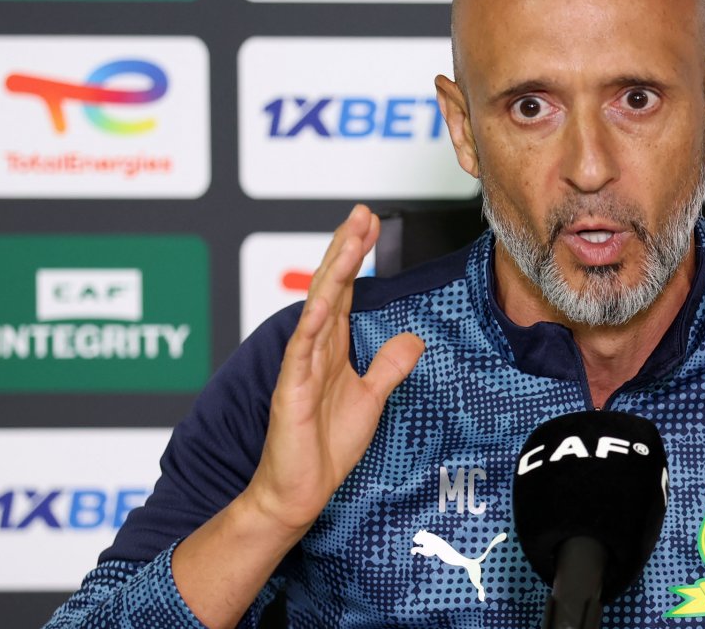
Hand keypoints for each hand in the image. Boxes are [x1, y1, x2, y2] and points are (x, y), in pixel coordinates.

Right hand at [244, 205, 424, 535]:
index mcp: (330, 348)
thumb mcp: (372, 398)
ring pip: (318, 308)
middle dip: (346, 249)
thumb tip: (412, 338)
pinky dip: (312, 325)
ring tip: (349, 239)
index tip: (372, 225)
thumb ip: (388, 366)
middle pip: (330, 288)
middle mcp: (313, 349)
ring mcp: (300, 367)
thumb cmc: (326, 447)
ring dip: (334, 272)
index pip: (345, 291)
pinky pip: (301, 352)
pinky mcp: (293, 391)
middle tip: (362, 214)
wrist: (300, 490)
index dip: (357, 257)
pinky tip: (323, 301)